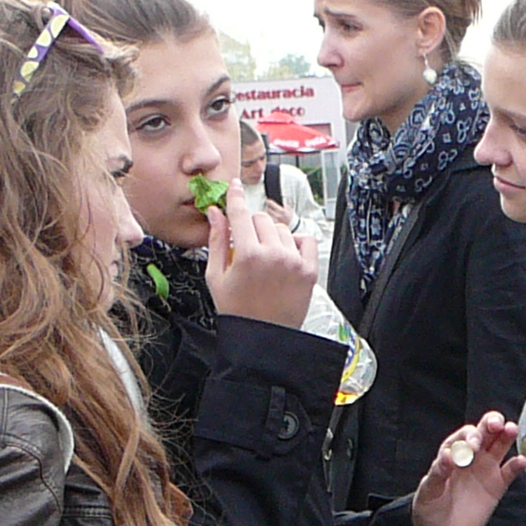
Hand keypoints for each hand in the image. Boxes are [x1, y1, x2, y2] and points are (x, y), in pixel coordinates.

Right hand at [204, 179, 318, 326]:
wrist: (263, 338)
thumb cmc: (238, 311)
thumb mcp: (216, 276)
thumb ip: (216, 240)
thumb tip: (215, 212)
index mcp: (246, 255)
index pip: (240, 213)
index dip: (235, 197)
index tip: (235, 186)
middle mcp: (273, 255)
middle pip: (260, 219)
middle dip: (251, 227)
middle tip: (246, 247)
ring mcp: (293, 262)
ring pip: (281, 229)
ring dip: (272, 236)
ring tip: (264, 259)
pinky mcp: (309, 270)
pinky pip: (306, 239)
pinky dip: (296, 242)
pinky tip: (285, 255)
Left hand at [411, 414, 525, 525]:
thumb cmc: (429, 509)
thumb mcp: (428, 490)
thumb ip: (439, 472)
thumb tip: (449, 456)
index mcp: (453, 453)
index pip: (465, 435)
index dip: (471, 436)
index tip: (473, 446)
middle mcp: (471, 457)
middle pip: (486, 433)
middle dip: (492, 424)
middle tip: (497, 424)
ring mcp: (485, 471)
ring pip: (500, 447)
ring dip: (507, 436)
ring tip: (512, 430)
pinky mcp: (496, 487)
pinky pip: (509, 472)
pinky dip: (516, 466)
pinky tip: (521, 461)